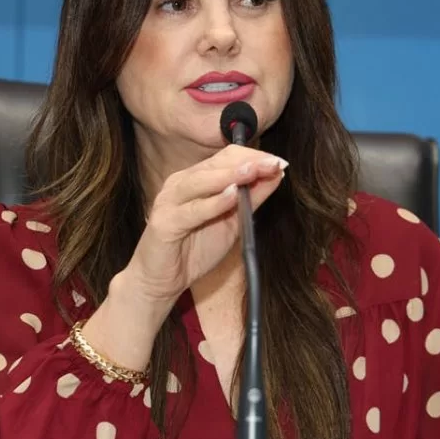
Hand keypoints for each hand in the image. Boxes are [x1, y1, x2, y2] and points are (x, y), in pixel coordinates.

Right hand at [123, 144, 287, 308]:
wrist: (161, 281)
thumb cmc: (194, 251)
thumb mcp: (232, 222)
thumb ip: (251, 199)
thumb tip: (276, 175)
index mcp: (195, 179)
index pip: (227, 157)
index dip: (254, 157)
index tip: (279, 163)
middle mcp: (180, 183)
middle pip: (216, 163)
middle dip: (248, 162)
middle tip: (274, 164)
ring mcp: (170, 201)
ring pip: (202, 181)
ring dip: (231, 175)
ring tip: (255, 171)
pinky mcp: (165, 223)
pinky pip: (192, 210)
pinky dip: (213, 202)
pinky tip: (232, 196)